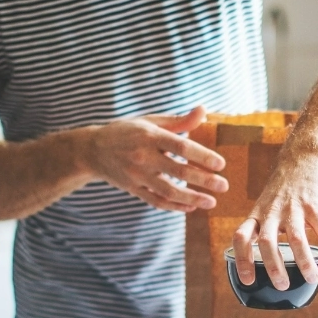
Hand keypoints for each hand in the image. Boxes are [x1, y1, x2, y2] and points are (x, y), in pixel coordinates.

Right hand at [85, 106, 227, 211]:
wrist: (93, 150)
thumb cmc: (128, 132)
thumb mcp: (150, 122)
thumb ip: (178, 121)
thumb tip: (203, 110)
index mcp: (150, 136)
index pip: (180, 146)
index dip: (201, 156)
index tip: (221, 164)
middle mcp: (143, 156)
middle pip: (177, 171)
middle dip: (203, 180)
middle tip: (223, 186)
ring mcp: (137, 175)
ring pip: (168, 191)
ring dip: (191, 198)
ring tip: (211, 202)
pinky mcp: (133, 189)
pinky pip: (156, 201)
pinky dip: (174, 206)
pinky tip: (191, 207)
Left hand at [232, 148, 317, 287]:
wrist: (303, 157)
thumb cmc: (283, 188)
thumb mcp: (265, 205)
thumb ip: (264, 228)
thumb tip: (269, 262)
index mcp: (257, 214)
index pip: (242, 237)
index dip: (242, 260)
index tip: (248, 280)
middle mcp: (273, 212)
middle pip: (267, 242)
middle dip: (274, 267)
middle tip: (281, 285)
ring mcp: (295, 207)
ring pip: (296, 239)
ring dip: (304, 263)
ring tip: (312, 279)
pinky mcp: (316, 204)